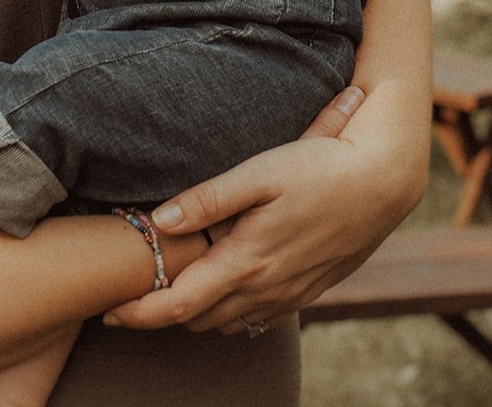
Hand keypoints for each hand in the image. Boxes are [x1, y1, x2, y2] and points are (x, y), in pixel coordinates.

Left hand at [102, 85, 397, 333]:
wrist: (383, 183)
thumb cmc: (319, 168)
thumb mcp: (260, 173)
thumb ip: (208, 199)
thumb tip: (159, 220)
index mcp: (246, 262)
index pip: (177, 306)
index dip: (138, 314)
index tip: (108, 310)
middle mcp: (265, 288)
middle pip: (197, 322)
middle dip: (159, 316)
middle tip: (129, 296)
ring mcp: (288, 294)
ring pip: (227, 324)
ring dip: (194, 314)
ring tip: (168, 289)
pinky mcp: (307, 291)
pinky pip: (257, 319)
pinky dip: (229, 313)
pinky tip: (221, 288)